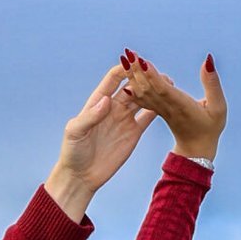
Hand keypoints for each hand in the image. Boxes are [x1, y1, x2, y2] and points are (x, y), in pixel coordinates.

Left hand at [44, 66, 156, 220]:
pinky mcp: (134, 132)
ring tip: (167, 82)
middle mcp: (113, 107)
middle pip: (131, 86)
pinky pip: (148, 116)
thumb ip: (90, 115)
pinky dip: (157, 108)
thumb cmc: (73, 152)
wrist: (81, 177)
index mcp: (98, 101)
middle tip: (158, 71)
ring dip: (154, 90)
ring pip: (142, 99)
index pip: (113, 79)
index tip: (137, 63)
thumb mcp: (76, 132)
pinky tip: (168, 101)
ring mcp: (124, 119)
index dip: (125, 69)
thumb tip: (106, 100)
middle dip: (143, 77)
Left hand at [119, 50, 227, 161]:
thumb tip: (207, 61)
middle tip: (128, 53)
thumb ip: (213, 85)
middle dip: (138, 70)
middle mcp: (166, 108)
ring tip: (126, 59)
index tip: (142, 61)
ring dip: (134, 76)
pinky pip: (143, 100)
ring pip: (143, 93)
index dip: (152, 76)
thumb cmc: (211, 129)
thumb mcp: (219, 108)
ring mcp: (160, 110)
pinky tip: (126, 79)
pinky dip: (134, 88)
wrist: (196, 152)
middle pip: (148, 88)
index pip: (162, 89)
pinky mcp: (157, 112)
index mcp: (179, 106)